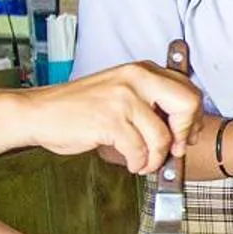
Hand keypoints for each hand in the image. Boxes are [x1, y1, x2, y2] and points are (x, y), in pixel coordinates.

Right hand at [20, 61, 202, 173]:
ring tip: (144, 162)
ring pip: (163, 137)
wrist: (39, 112)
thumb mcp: (119, 92)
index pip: (188, 89)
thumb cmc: (78, 107)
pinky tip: (130, 162)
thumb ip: (148, 101)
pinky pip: (139, 151)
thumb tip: (183, 126)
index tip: (186, 134)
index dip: (193, 117)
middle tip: (175, 150)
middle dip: (185, 133)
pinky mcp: (110, 120)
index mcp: (141, 70)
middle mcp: (135, 78)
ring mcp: (123, 98)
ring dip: (156, 158)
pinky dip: (138, 163)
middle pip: (187, 104)